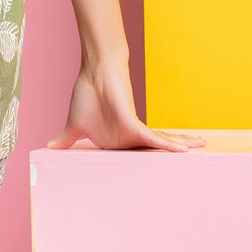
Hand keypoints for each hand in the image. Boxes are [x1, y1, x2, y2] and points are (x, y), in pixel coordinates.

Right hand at [46, 62, 205, 152]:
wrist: (93, 73)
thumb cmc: (87, 95)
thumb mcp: (74, 126)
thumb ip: (66, 139)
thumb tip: (49, 147)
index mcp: (118, 141)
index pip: (136, 156)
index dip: (149, 165)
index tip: (161, 178)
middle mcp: (130, 138)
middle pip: (155, 150)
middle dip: (174, 155)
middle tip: (194, 163)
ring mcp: (135, 131)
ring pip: (162, 144)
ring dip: (182, 146)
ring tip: (203, 147)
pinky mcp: (136, 125)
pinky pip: (155, 140)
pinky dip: (169, 146)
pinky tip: (186, 151)